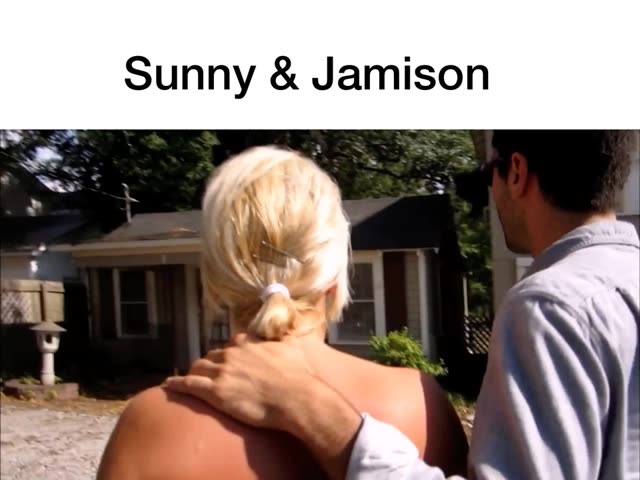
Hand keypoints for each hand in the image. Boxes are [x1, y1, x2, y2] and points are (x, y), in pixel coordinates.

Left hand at [165, 333, 362, 478]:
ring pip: (198, 367)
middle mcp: (233, 354)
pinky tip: (169, 385)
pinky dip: (177, 384)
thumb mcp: (294, 348)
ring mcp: (222, 372)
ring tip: (190, 379)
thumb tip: (287, 333)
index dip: (230, 352)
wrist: (296, 398)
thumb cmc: (298, 376)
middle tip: (210, 373)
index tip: (229, 358)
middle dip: (210, 363)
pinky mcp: (215, 392)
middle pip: (212, 355)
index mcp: (250, 344)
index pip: (233, 343)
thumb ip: (286, 339)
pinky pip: (189, 385)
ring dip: (193, 372)